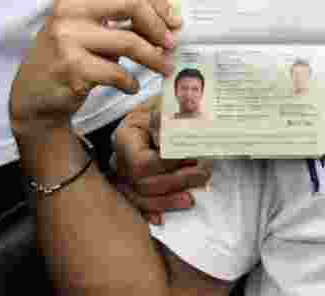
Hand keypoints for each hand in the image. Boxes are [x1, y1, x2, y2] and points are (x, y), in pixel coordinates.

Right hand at [9, 0, 179, 142]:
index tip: (173, 19)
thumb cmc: (70, 55)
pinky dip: (131, 81)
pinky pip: (117, 72)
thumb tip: (170, 21)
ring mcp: (67, 39)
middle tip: (172, 43)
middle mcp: (69, 11)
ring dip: (155, 58)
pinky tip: (132, 86)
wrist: (33, 94)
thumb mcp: (91, 29)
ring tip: (166, 67)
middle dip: (158, 25)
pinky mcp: (71, 68)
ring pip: (129, 42)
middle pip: (131, 4)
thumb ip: (123, 19)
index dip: (157, 0)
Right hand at [112, 99, 212, 224]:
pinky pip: (136, 204)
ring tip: (191, 199)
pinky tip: (161, 220)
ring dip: (167, 201)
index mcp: (126, 137)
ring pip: (139, 197)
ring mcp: (122, 175)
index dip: (168, 165)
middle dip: (176, 182)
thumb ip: (173, 115)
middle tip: (204, 174)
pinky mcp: (129, 186)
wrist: (151, 114)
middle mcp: (120, 160)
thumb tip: (184, 120)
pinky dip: (150, 212)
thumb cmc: (159, 108)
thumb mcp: (165, 105)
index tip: (193, 157)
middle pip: (142, 183)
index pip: (142, 163)